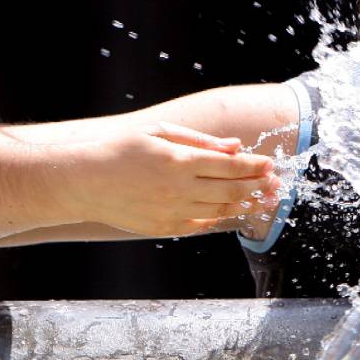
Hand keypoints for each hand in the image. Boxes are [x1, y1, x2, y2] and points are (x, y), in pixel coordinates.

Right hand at [62, 122, 280, 236]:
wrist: (83, 182)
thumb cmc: (121, 150)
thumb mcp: (159, 132)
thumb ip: (200, 141)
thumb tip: (235, 146)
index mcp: (179, 161)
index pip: (229, 165)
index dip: (254, 166)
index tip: (270, 164)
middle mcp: (179, 189)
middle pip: (231, 190)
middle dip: (258, 186)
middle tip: (276, 184)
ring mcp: (172, 211)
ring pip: (221, 210)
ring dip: (246, 205)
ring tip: (265, 199)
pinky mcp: (164, 228)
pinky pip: (201, 225)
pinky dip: (220, 218)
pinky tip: (233, 211)